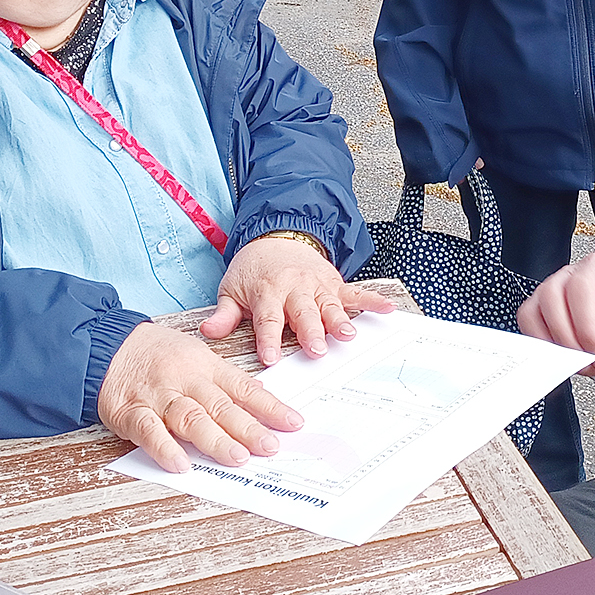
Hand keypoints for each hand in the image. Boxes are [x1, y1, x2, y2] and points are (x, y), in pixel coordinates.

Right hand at [97, 321, 302, 473]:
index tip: (293, 423)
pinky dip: (164, 447)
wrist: (108, 344)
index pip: (244, 389)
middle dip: (248, 428)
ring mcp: (158, 396)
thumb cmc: (158, 354)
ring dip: (214, 439)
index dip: (270, 407)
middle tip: (271, 446)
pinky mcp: (131, 411)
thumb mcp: (197, 357)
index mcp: (207, 367)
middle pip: (221, 406)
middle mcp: (186, 380)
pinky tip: (181, 463)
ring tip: (237, 458)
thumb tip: (262, 404)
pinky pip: (149, 430)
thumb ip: (224, 383)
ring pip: (190, 417)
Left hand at [199, 235, 395, 366]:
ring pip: (328, 305)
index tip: (271, 358)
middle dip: (310, 332)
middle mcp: (293, 288)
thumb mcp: (231, 289)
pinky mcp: (333, 283)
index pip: (267, 319)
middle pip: (302, 313)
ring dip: (339, 319)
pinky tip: (387, 309)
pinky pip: (354, 292)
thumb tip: (207, 331)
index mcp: (266, 292)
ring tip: (348, 335)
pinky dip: (372, 300)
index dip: (268, 339)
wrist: (276, 237)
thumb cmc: (253, 270)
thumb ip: (223, 314)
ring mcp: (316, 285)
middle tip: (317, 350)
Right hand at [516, 252, 594, 378]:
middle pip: (580, 287)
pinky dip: (541, 338)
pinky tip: (560, 352)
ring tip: (581, 358)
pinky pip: (529, 314)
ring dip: (565, 337)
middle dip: (588, 332)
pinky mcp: (540, 298)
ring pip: (550, 296)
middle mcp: (593, 268)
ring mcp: (563, 279)